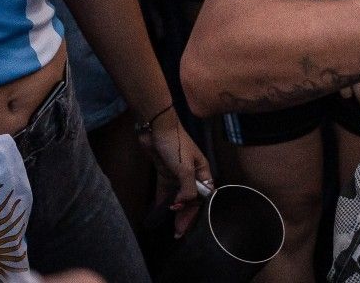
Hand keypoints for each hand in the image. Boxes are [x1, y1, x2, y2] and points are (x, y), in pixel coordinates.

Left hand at [140, 110, 209, 235]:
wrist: (156, 127)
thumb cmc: (175, 144)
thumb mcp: (184, 168)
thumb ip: (187, 188)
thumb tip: (184, 204)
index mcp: (202, 171)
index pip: (203, 196)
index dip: (196, 211)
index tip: (188, 225)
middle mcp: (192, 174)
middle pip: (191, 198)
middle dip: (185, 215)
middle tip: (178, 233)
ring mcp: (177, 173)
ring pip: (178, 196)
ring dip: (174, 210)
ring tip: (171, 227)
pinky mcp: (165, 171)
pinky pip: (165, 190)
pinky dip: (163, 201)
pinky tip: (159, 212)